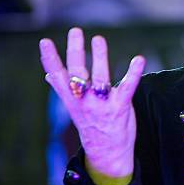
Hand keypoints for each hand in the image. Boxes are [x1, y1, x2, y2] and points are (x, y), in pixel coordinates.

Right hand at [39, 27, 145, 178]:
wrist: (108, 153)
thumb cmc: (92, 125)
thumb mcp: (74, 108)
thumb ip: (63, 90)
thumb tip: (48, 75)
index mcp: (72, 99)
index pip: (58, 76)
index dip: (50, 59)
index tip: (45, 42)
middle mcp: (84, 101)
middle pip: (77, 72)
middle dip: (75, 50)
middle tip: (75, 31)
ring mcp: (102, 104)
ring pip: (99, 77)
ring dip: (99, 57)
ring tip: (97, 39)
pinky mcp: (120, 107)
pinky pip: (127, 87)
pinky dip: (133, 73)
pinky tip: (138, 59)